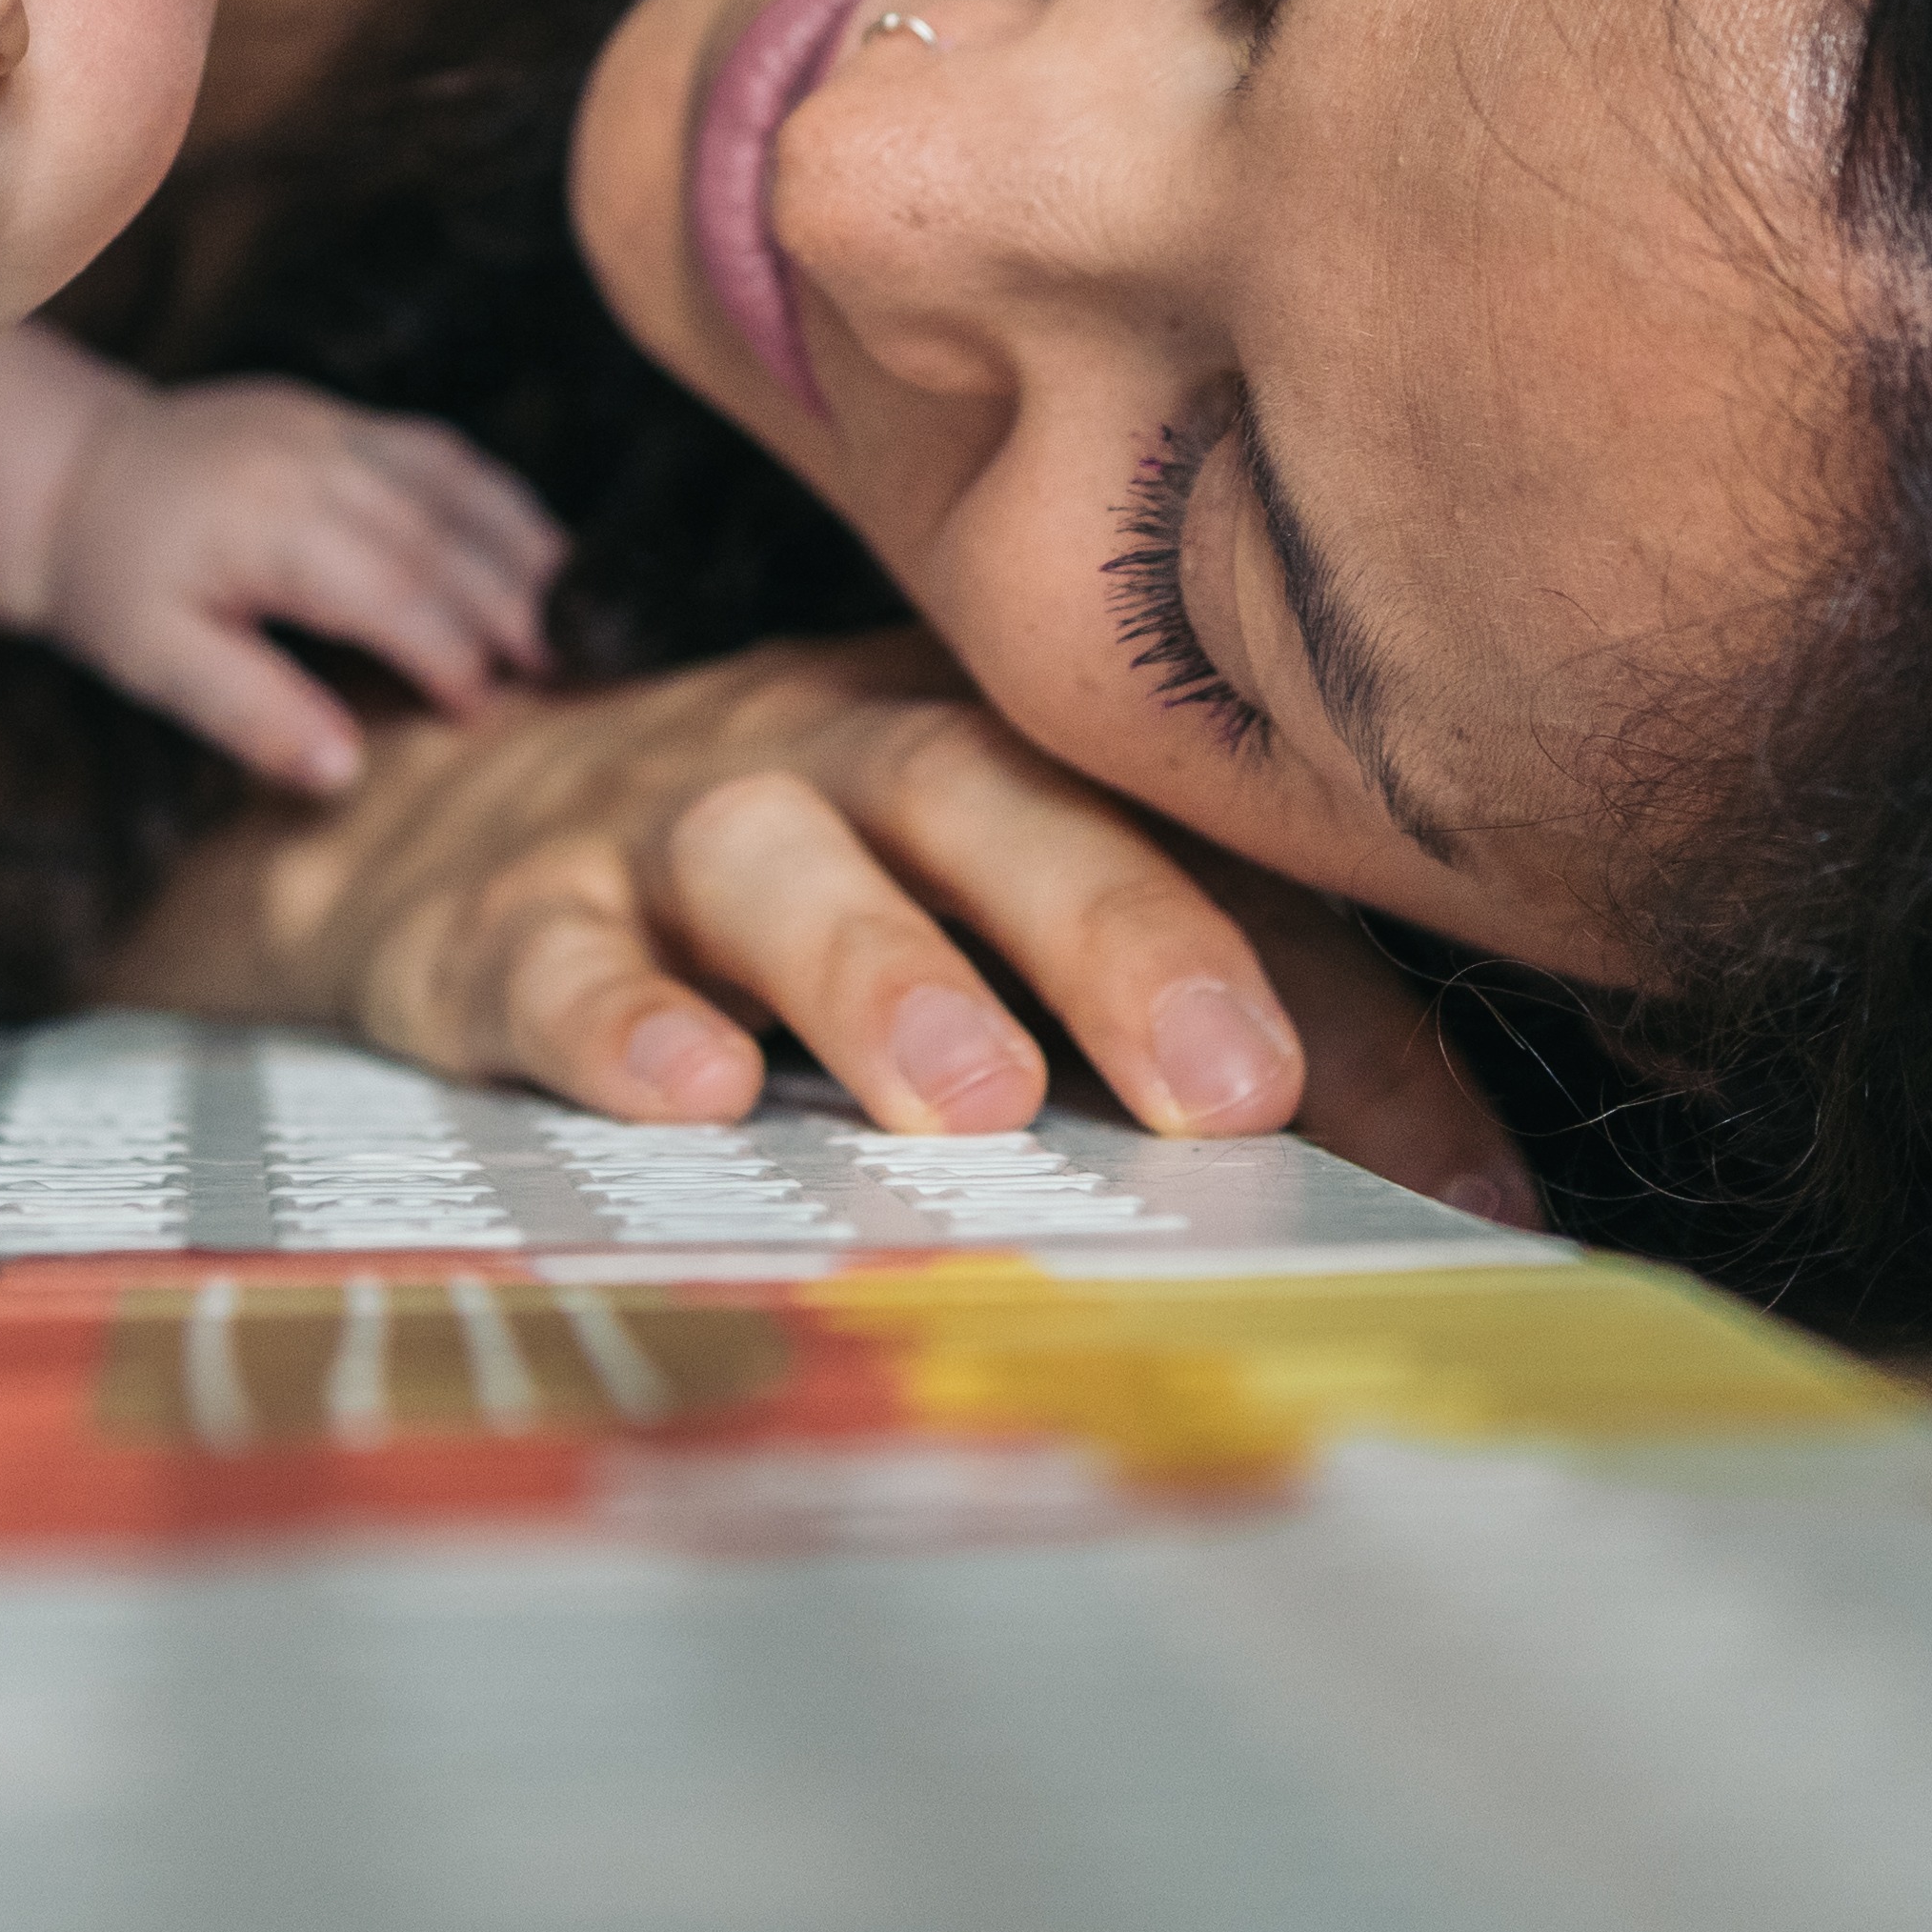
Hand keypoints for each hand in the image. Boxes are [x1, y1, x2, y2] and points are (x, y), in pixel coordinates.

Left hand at [41, 379, 563, 795]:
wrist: (67, 474)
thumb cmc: (112, 582)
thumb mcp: (158, 664)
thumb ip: (252, 713)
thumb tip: (345, 772)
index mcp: (270, 526)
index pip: (395, 591)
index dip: (452, 653)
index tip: (487, 711)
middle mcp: (312, 461)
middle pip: (443, 533)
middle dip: (511, 601)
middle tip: (565, 668)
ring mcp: (328, 425)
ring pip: (455, 475)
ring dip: (520, 538)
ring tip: (571, 605)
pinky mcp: (333, 413)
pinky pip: (434, 445)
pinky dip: (490, 493)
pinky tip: (522, 538)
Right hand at [128, 630, 1538, 1220]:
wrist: (440, 816)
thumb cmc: (789, 887)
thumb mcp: (992, 910)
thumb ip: (1210, 1009)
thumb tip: (1491, 1193)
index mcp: (971, 739)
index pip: (1162, 831)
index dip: (1308, 976)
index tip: (1447, 1158)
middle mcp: (823, 753)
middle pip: (973, 792)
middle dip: (1109, 927)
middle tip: (1229, 1081)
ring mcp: (651, 824)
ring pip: (765, 857)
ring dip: (873, 965)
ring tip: (966, 1094)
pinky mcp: (497, 915)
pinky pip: (550, 951)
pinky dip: (614, 1015)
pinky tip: (685, 1087)